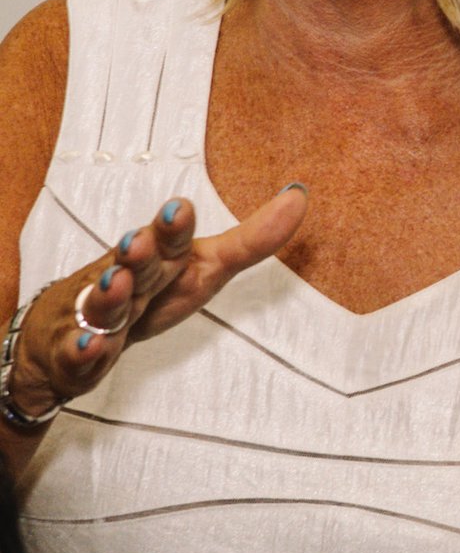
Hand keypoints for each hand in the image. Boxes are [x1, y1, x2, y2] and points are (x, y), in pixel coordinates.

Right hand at [9, 188, 307, 419]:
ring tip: (117, 285)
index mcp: (157, 260)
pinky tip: (88, 346)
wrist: (68, 335)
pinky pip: (75, 355)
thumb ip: (251, 240)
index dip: (173, 227)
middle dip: (137, 253)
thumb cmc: (147, 294)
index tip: (181, 210)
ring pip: (100, 307)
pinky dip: (81, 351)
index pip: (167, 239)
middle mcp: (124, 281)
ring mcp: (94, 317)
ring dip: (108, 297)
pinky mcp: (73, 355)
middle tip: (140, 242)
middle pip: (131, 266)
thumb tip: (297, 196)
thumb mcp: (202, 269)